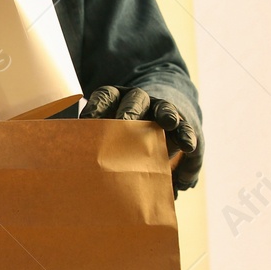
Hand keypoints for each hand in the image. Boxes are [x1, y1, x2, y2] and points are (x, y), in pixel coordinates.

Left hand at [81, 85, 202, 191]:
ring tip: (169, 123)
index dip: (97, 107)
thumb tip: (83, 172)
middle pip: (134, 102)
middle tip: (124, 123)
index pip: (105, 97)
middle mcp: (138, 101)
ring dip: (166, 115)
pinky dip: (186, 136)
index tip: (89, 120)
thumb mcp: (107, 139)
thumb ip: (98, 148)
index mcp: (116, 101)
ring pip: (163, 109)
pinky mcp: (180, 124)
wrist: (154, 125)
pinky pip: (185, 128)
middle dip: (129, 113)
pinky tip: (188, 146)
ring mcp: (161, 109)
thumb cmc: (119, 141)